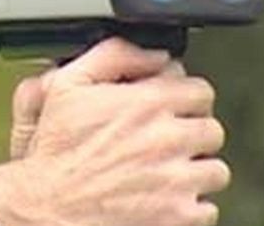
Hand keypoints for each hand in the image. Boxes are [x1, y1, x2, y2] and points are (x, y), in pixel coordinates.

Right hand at [0, 37, 230, 225]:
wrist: (47, 207)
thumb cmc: (56, 150)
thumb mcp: (70, 85)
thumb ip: (116, 55)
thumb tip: (156, 54)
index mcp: (148, 103)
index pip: (201, 91)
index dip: (185, 99)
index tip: (170, 110)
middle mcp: (168, 139)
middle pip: (212, 129)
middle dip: (192, 134)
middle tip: (167, 142)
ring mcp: (176, 180)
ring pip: (216, 169)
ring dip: (195, 170)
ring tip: (168, 172)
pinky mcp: (177, 215)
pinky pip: (208, 208)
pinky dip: (191, 206)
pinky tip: (165, 199)